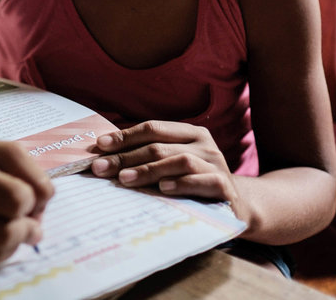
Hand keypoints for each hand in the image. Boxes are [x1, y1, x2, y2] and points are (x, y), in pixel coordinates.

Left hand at [90, 121, 240, 207]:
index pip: (152, 128)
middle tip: (100, 168)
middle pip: (158, 146)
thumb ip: (146, 157)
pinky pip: (202, 181)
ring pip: (179, 161)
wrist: (236, 207)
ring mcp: (217, 164)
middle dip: (125, 157)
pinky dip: (181, 183)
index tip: (99, 146)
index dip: (124, 136)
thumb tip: (103, 155)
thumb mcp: (172, 165)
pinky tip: (163, 188)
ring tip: (124, 178)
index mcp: (189, 133)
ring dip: (148, 170)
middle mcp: (204, 144)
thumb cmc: (193, 183)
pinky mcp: (225, 186)